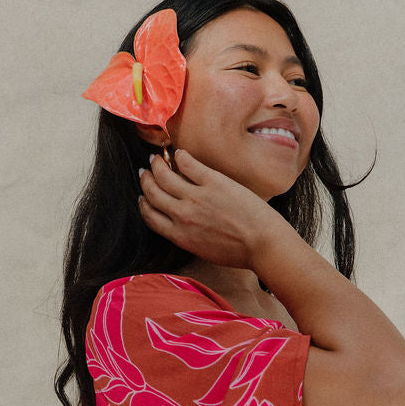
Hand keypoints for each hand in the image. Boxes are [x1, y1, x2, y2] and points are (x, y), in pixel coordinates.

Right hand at [137, 148, 280, 269]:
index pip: (150, 216)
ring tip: (156, 159)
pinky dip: (180, 157)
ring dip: (157, 165)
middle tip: (145, 171)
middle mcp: (182, 215)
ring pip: (164, 176)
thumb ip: (188, 237)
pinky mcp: (212, 182)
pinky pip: (188, 164)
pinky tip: (179, 154)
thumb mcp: (204, 251)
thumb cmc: (239, 252)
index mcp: (179, 235)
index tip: (143, 196)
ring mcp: (196, 197)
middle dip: (146, 181)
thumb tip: (182, 225)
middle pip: (153, 193)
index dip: (143, 203)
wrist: (262, 243)